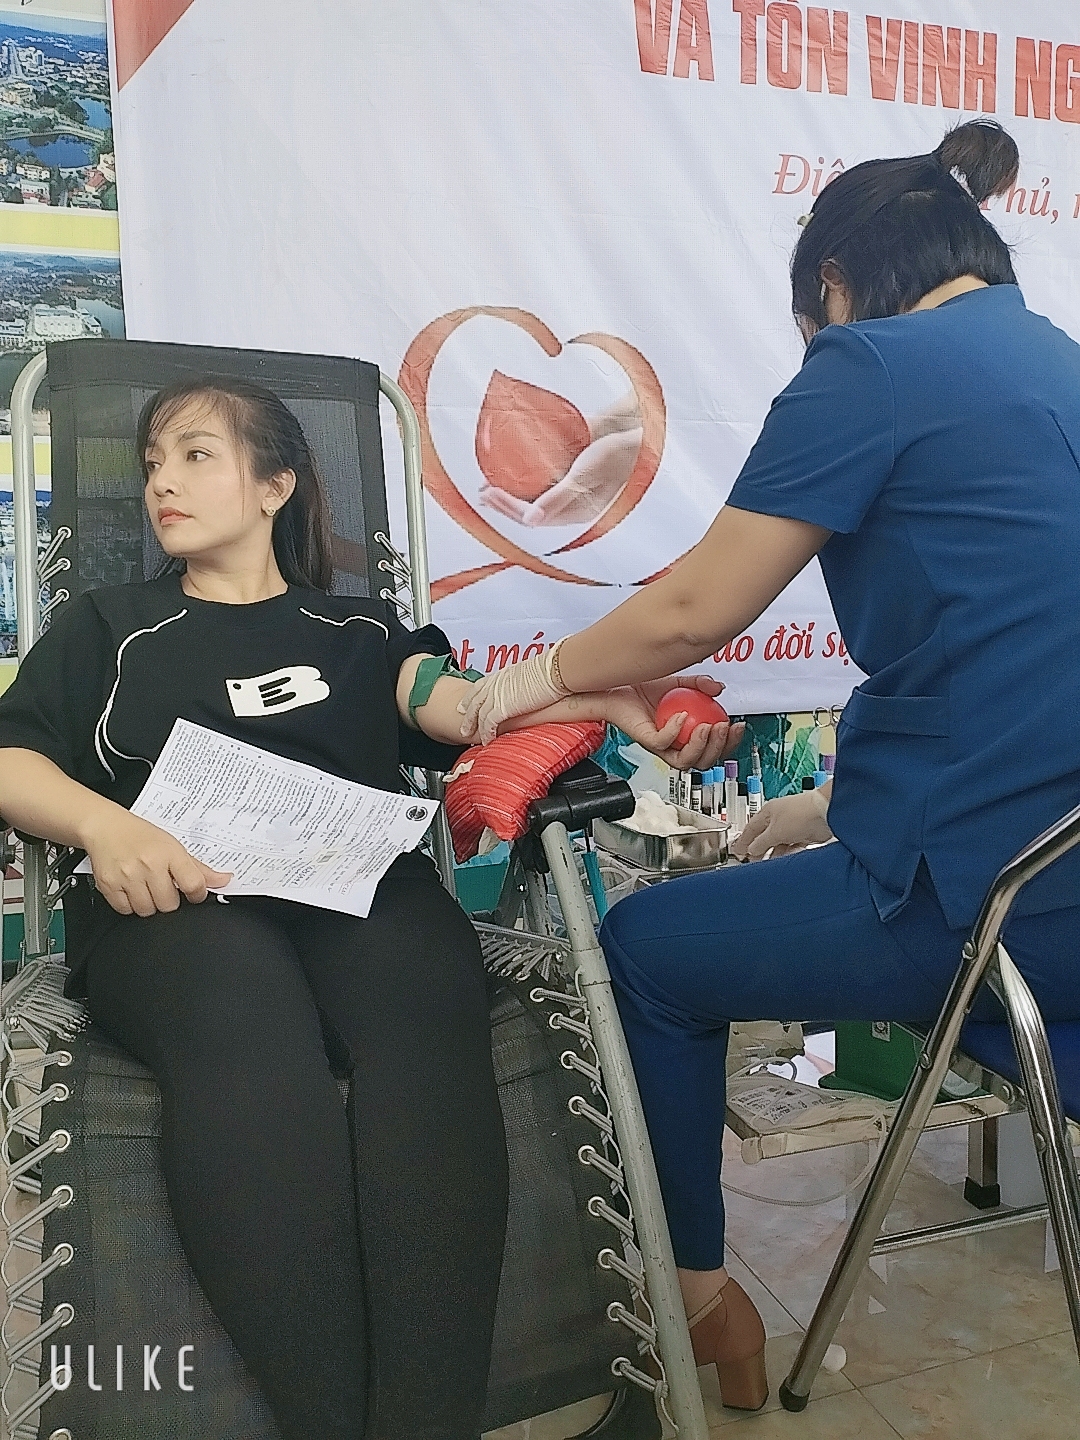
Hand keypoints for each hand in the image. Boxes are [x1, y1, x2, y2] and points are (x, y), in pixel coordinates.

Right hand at [82, 809, 231, 916]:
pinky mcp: (109, 885)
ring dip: (149, 904)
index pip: (193, 885)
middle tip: (164, 887)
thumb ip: (199, 868)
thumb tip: (223, 881)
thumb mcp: (173, 845)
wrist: (105, 827)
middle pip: (169, 904)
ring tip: (147, 887)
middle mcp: (149, 865)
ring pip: (147, 910)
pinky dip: (130, 905)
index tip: (193, 893)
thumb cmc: (140, 835)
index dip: (197, 894)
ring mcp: (128, 876)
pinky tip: (131, 889)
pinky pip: (125, 910)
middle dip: (169, 900)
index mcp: (169, 853)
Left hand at [458, 648, 565, 742]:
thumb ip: (522, 681)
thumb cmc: (550, 670)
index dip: (471, 697)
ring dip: (474, 728)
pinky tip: (487, 741)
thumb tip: (528, 686)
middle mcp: (495, 684)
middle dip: (467, 715)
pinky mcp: (502, 708)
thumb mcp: (529, 673)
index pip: (479, 687)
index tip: (465, 705)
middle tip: (464, 727)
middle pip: (474, 702)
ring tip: (472, 738)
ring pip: (478, 715)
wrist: (554, 671)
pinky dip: (486, 734)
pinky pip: (488, 724)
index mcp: (502, 675)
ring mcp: (496, 696)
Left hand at [479, 428, 642, 527]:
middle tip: (482, 492)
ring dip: (513, 487)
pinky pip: (545, 473)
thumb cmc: (621, 454)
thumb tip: (531, 519)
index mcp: (577, 511)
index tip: (488, 494)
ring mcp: (572, 483)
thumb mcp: (586, 475)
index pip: (534, 516)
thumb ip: (559, 497)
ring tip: (491, 481)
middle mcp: (572, 500)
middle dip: (505, 502)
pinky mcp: (573, 466)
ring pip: (536, 492)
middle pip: (531, 507)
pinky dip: (527, 470)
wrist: (641, 431)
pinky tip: (513, 462)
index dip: (508, 508)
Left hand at [596, 675, 744, 770]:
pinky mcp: (645, 740)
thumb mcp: (678, 682)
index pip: (714, 749)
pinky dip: (674, 731)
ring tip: (706, 728)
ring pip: (684, 762)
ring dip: (700, 747)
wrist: (617, 685)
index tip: (738, 726)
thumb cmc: (643, 688)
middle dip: (719, 748)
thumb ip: (700, 684)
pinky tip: (681, 716)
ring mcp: (660, 745)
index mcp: (687, 736)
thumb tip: (719, 688)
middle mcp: (675, 745)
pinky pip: (662, 743)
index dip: (730, 742)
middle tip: (723, 728)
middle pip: (704, 762)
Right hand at [730, 788, 832, 860]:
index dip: (743, 841)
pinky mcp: (806, 834)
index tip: (737, 852)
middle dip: (758, 849)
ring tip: (766, 864)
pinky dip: (786, 854)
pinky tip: (783, 861)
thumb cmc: (801, 813)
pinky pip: (792, 847)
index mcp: (768, 812)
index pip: (750, 828)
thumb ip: (761, 842)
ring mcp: (793, 826)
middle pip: (764, 836)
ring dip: (773, 853)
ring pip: (778, 843)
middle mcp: (780, 818)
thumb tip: (751, 849)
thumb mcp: (775, 832)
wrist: (827, 813)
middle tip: (751, 861)